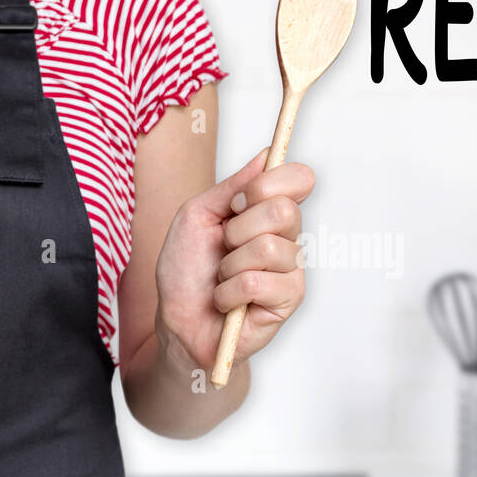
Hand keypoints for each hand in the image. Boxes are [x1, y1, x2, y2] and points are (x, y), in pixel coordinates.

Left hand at [154, 148, 314, 373]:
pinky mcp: (289, 300)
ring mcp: (291, 269)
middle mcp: (286, 237)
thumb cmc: (186, 271)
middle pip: (284, 210)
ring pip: (268, 249)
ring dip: (229, 266)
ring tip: (223, 279)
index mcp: (268, 211)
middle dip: (239, 229)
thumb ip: (233, 185)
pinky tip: (228, 301)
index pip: (298, 179)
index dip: (270, 183)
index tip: (237, 202)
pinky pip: (258, 282)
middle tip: (224, 247)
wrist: (178, 321)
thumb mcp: (198, 215)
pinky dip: (229, 292)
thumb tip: (268, 155)